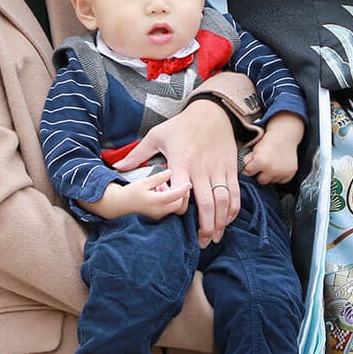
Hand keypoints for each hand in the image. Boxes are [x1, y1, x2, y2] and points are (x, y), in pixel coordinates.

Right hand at [84, 174, 191, 221]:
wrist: (122, 203)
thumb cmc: (132, 191)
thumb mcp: (145, 181)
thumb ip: (159, 178)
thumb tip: (170, 172)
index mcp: (155, 201)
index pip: (174, 196)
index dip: (183, 189)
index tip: (189, 183)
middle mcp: (159, 210)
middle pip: (179, 205)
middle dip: (180, 194)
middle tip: (171, 183)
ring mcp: (159, 215)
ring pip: (176, 208)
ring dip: (175, 197)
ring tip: (161, 186)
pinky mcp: (159, 215)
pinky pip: (170, 208)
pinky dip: (170, 200)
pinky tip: (160, 191)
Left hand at [112, 85, 244, 243]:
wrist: (211, 111)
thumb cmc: (181, 125)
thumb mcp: (156, 135)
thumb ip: (138, 154)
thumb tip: (118, 167)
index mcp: (181, 162)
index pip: (181, 191)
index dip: (179, 207)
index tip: (178, 216)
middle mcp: (201, 168)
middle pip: (206, 203)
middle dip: (205, 226)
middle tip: (202, 242)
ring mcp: (218, 169)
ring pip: (223, 201)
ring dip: (220, 222)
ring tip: (215, 237)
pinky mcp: (230, 168)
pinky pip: (234, 193)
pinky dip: (233, 210)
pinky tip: (227, 221)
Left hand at [243, 136, 297, 185]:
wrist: (285, 136)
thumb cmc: (267, 142)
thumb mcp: (254, 149)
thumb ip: (246, 161)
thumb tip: (240, 172)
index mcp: (260, 162)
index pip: (248, 173)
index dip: (249, 168)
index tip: (252, 164)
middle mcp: (271, 169)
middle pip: (260, 180)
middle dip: (260, 174)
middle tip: (263, 164)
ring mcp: (282, 173)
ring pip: (271, 181)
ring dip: (270, 175)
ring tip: (271, 164)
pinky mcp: (289, 174)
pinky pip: (281, 181)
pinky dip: (279, 176)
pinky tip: (279, 166)